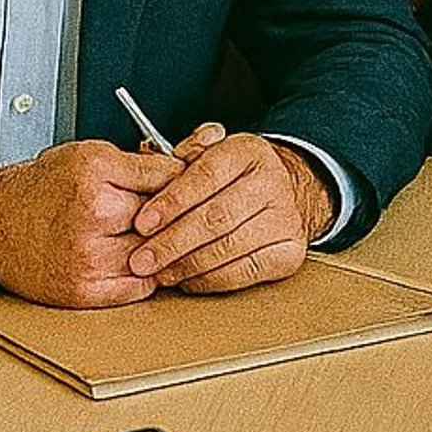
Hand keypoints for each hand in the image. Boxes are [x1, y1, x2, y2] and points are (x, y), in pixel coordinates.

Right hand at [0, 141, 182, 305]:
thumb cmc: (43, 187)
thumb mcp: (89, 154)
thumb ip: (138, 163)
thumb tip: (188, 167)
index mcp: (96, 170)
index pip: (168, 175)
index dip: (184, 181)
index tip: (190, 186)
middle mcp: (93, 211)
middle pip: (163, 216)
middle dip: (172, 215)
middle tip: (173, 215)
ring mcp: (88, 255)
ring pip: (155, 252)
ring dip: (159, 248)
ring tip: (150, 238)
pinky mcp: (83, 289)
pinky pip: (138, 286)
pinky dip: (144, 275)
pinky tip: (136, 261)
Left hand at [125, 129, 333, 291]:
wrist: (286, 192)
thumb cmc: (233, 177)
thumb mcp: (209, 152)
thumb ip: (180, 155)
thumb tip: (152, 158)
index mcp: (248, 151)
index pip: (206, 175)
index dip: (172, 201)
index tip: (143, 223)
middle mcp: (272, 182)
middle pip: (217, 216)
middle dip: (173, 242)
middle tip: (141, 260)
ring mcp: (285, 218)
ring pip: (230, 247)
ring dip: (187, 265)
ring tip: (159, 273)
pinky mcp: (290, 251)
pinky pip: (245, 272)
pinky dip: (211, 280)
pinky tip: (188, 280)